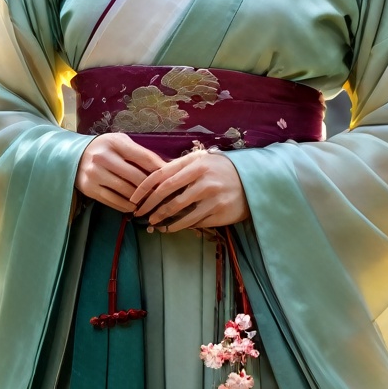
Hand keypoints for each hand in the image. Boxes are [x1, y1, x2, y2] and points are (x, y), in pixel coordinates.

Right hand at [76, 131, 164, 210]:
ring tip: (150, 201)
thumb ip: (140, 153)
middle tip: (162, 194)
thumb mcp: (120, 143)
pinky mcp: (89, 189)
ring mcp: (94, 174)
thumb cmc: (104, 149)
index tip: (169, 178)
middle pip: (136, 177)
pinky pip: (113, 201)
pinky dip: (127, 206)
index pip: (144, 158)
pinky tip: (134, 206)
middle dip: (152, 188)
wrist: (73, 156)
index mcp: (114, 142)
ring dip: (141, 199)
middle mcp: (102, 158)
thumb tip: (166, 167)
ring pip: (126, 192)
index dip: (159, 169)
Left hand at [129, 146, 248, 232]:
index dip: (143, 189)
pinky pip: (194, 222)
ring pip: (179, 212)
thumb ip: (180, 167)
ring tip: (153, 223)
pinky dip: (179, 226)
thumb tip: (152, 177)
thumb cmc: (222, 170)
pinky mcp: (220, 212)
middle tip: (140, 214)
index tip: (133, 199)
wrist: (254, 181)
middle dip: (150, 207)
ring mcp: (212, 196)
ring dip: (162, 220)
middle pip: (167, 196)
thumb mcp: (203, 160)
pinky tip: (170, 228)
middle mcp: (203, 179)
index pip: (162, 176)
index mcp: (196, 163)